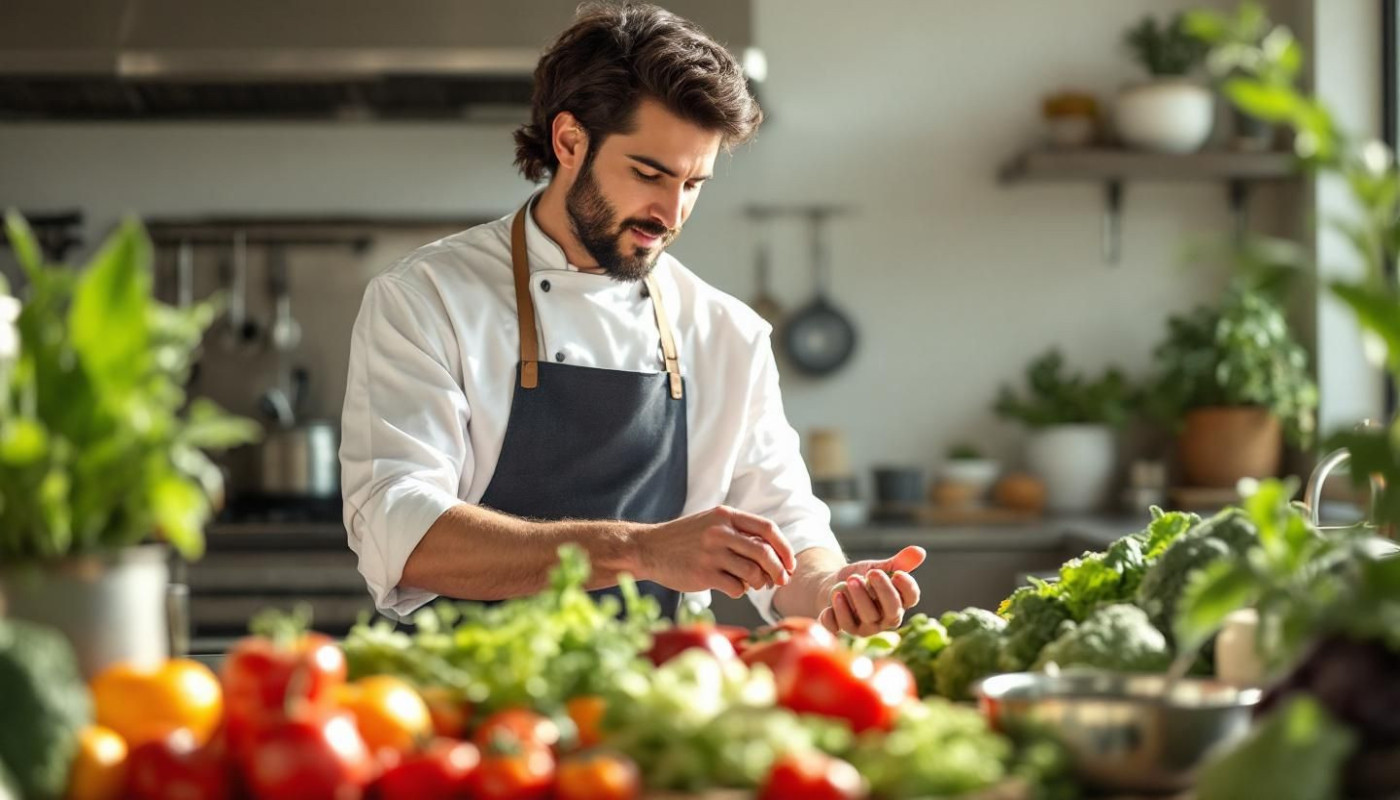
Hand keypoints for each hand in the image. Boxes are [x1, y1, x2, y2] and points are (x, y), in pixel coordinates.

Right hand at [637, 506, 795, 598]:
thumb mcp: (712, 524)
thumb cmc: (685, 539)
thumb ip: (740, 533)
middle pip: (765, 553)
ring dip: (758, 583)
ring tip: (752, 584)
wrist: (648, 548)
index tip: (790, 564)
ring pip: (753, 573)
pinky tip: (731, 587)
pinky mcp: (703, 574)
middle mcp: (720, 532)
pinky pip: (736, 588)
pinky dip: (740, 591)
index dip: (785, 548)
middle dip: (778, 571)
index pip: (768, 528)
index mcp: (725, 515)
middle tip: (780, 581)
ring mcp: (711, 553)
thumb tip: (776, 555)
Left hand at [817, 546, 924, 635]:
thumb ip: (898, 562)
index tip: (897, 573)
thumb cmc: (862, 578)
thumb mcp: (878, 567)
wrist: (833, 586)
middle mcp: (885, 619)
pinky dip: (835, 615)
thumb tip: (920, 551)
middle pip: (891, 611)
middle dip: (883, 591)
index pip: (911, 599)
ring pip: (867, 618)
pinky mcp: (843, 630)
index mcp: (899, 602)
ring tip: (849, 581)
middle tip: (872, 573)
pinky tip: (835, 598)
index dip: (907, 588)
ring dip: (858, 598)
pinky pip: (840, 627)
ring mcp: (865, 628)